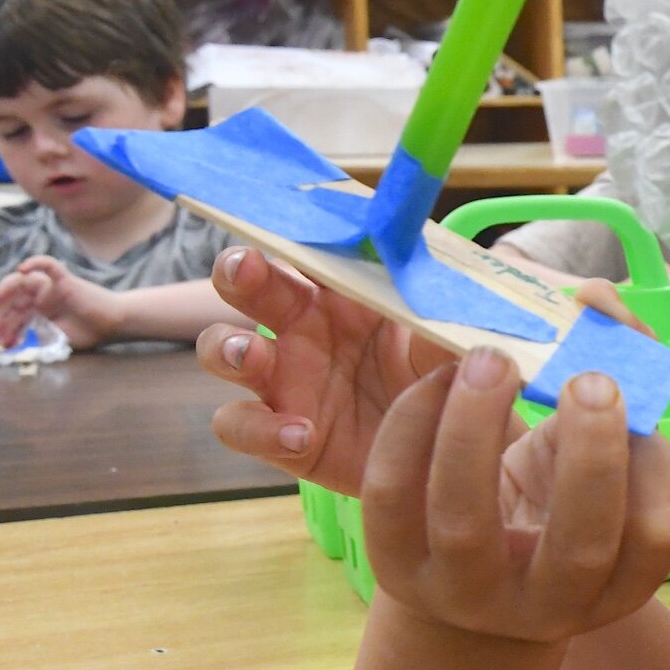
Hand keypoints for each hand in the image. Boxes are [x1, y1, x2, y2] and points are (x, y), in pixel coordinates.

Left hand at [0, 257, 120, 348]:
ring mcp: (52, 287)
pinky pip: (48, 265)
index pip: (13, 314)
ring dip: (5, 289)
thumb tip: (10, 343)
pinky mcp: (65, 279)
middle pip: (12, 298)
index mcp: (38, 312)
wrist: (115, 324)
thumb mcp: (56, 340)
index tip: (1, 341)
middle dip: (0, 313)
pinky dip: (35, 262)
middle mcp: (41, 298)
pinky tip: (23, 268)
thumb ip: (35, 340)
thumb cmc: (90, 332)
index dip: (3, 325)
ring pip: (22, 281)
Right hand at [197, 246, 453, 493]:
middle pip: (247, 285)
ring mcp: (282, 379)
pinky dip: (261, 430)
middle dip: (237, 271)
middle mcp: (300, 328)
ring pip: (222, 350)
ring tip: (252, 356)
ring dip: (227, 347)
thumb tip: (446, 285)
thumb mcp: (446, 343)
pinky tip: (299, 434)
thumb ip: (441, 313)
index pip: (304, 248)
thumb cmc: (438, 379)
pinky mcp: (277, 434)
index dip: (288, 230)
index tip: (282, 216)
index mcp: (341, 293)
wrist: (441, 453)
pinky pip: (241, 425)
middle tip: (245, 267)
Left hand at [363, 348, 669, 646]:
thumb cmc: (552, 503)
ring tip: (493, 358)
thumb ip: (611, 384)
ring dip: (478, 424)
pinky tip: (441, 377)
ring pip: (466, 519)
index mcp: (617, 581)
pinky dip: (414, 421)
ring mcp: (465, 594)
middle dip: (588, 453)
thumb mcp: (593, 460)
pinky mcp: (395, 567)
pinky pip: (393, 491)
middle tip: (588, 378)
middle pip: (578, 544)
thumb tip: (596, 297)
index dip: (655, 460)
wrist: (466, 578)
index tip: (631, 399)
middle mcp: (550, 604)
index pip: (659, 531)